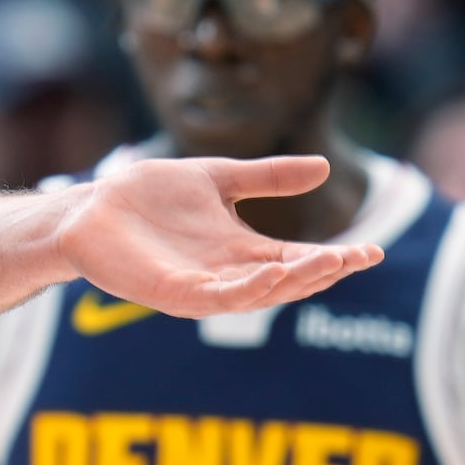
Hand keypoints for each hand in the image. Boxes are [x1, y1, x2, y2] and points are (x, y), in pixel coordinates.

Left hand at [58, 156, 381, 318]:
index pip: (299, 259)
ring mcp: (202, 288)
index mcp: (241, 250)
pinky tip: (272, 271)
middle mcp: (227, 274)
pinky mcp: (173, 294)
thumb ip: (266, 177)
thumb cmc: (147, 197)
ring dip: (295, 282)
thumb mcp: (218, 179)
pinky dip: (247, 289)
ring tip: (329, 264)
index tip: (373, 252)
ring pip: (259, 295)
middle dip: (325, 273)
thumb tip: (323, 166)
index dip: (336, 259)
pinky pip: (217, 299)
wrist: (91, 207)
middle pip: (288, 282)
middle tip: (359, 259)